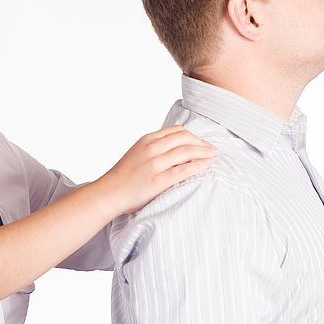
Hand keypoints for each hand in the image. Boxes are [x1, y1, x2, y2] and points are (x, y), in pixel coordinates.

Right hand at [96, 126, 216, 215]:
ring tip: (213, 155)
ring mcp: (155, 164)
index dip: (193, 136)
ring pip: (187, 151)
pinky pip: (184, 169)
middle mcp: (152, 149)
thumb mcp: (137, 152)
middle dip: (202, 142)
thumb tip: (175, 146)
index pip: (177, 131)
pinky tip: (206, 165)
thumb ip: (154, 147)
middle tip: (212, 149)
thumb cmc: (124, 176)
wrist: (110, 192)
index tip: (201, 142)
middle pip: (185, 138)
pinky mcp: (159, 180)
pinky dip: (199, 165)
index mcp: (147, 140)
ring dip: (204, 152)